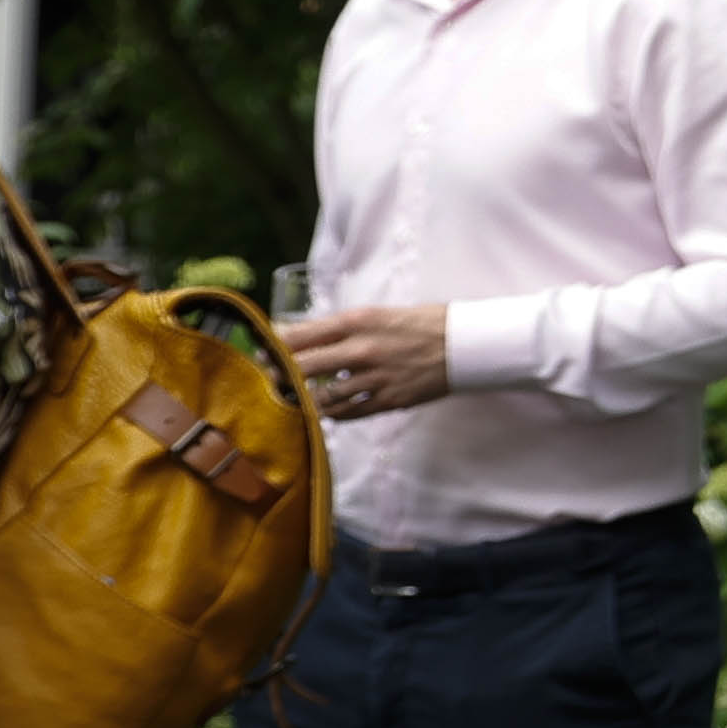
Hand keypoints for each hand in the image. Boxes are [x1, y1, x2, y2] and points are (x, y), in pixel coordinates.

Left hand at [281, 303, 454, 421]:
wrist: (465, 344)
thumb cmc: (422, 323)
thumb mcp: (378, 314)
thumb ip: (342, 328)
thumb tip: (303, 337)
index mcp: (358, 322)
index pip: (302, 335)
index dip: (275, 346)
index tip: (262, 351)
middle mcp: (362, 350)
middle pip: (304, 368)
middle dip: (280, 375)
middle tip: (268, 378)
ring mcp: (375, 378)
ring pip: (323, 397)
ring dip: (304, 400)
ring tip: (293, 399)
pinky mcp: (389, 400)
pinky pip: (349, 412)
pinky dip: (333, 413)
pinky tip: (327, 410)